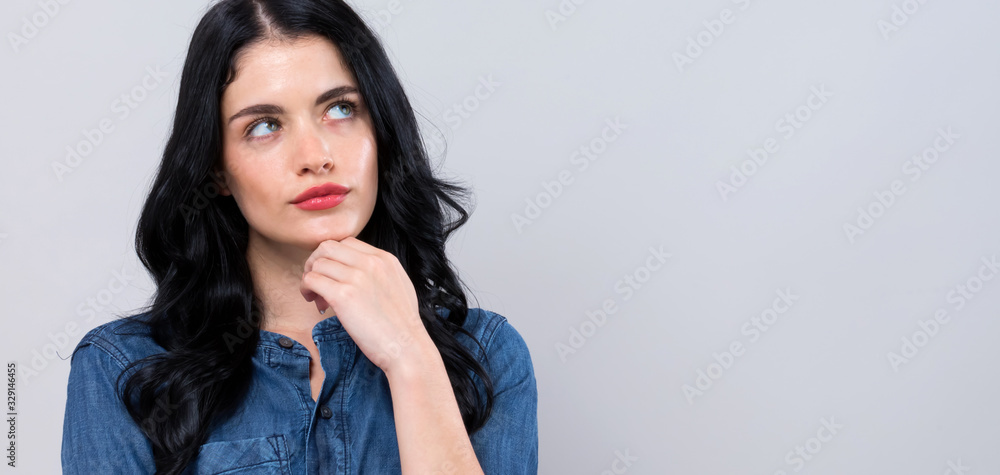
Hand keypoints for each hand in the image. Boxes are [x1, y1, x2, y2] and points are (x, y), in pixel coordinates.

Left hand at [300, 237, 429, 374]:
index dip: (333, 257)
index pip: (346, 242)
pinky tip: (315, 302)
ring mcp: (356, 277)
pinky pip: (312, 280)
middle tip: (317, 283)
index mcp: (384, 258)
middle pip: (327, 247)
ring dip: (310, 279)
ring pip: (317, 264)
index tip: (332, 275)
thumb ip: (379, 272)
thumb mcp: (398, 284)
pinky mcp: (343, 296)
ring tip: (318, 298)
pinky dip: (307, 289)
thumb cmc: (402, 324)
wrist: (406, 346)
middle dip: (316, 262)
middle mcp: (370, 262)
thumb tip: (354, 271)